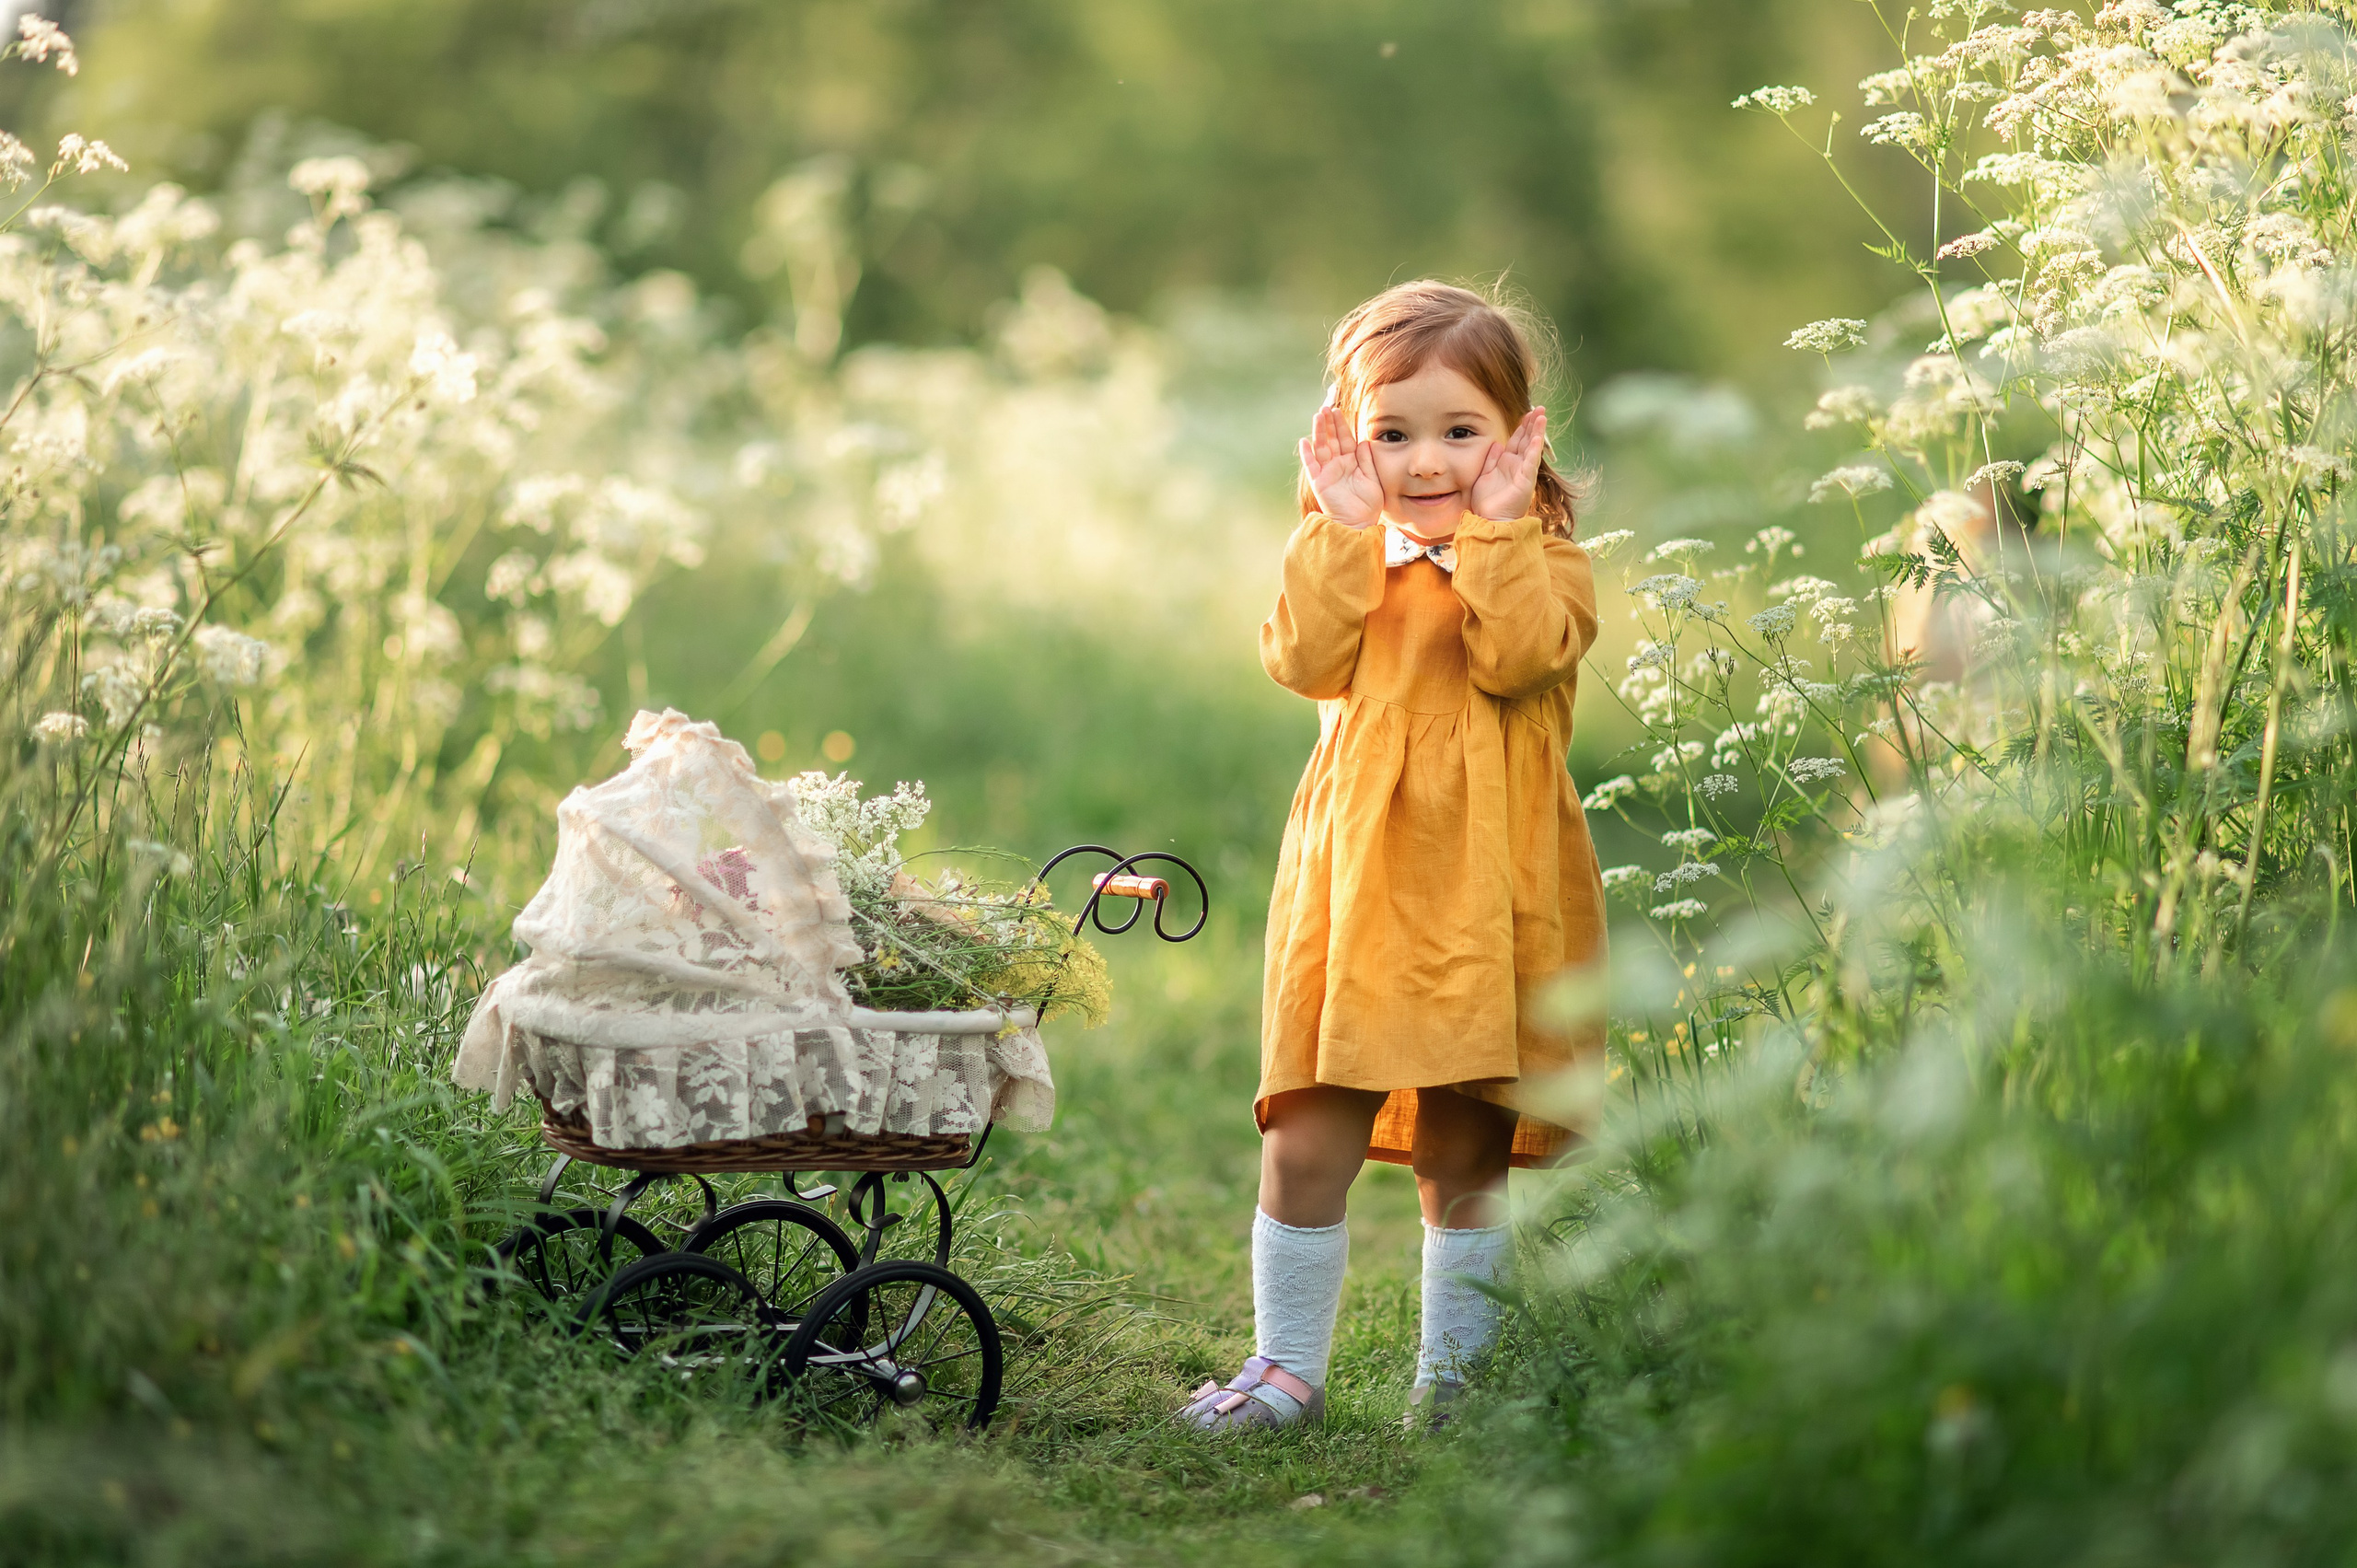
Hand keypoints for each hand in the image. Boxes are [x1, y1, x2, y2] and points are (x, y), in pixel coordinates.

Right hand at [1297, 403, 1383, 529]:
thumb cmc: (1368, 504)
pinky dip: (1307, 454)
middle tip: (1326, 407)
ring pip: (1321, 447)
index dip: (1341, 425)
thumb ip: (1367, 459)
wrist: (1359, 523)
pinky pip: (1311, 466)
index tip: (1339, 410)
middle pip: (1331, 439)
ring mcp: (1327, 472)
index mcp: (1351, 462)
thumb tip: (1364, 441)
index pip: (1345, 439)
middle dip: (1329, 424)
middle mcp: (1337, 464)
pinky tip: (1304, 441)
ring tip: (1317, 416)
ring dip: (1319, 432)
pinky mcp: (1319, 482)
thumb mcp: (1372, 477)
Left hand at [1470, 407, 1546, 521]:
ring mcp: (1523, 472)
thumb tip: (1496, 444)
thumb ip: (1490, 459)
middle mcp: (1517, 465)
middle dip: (1532, 424)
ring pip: (1531, 447)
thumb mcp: (1484, 475)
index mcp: (1507, 463)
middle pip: (1526, 440)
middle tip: (1539, 408)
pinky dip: (1534, 449)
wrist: (1490, 520)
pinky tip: (1537, 437)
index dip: (1522, 426)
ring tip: (1542, 416)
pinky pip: (1531, 462)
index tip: (1526, 412)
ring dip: (1537, 432)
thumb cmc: (1487, 502)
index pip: (1517, 440)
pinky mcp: (1525, 480)